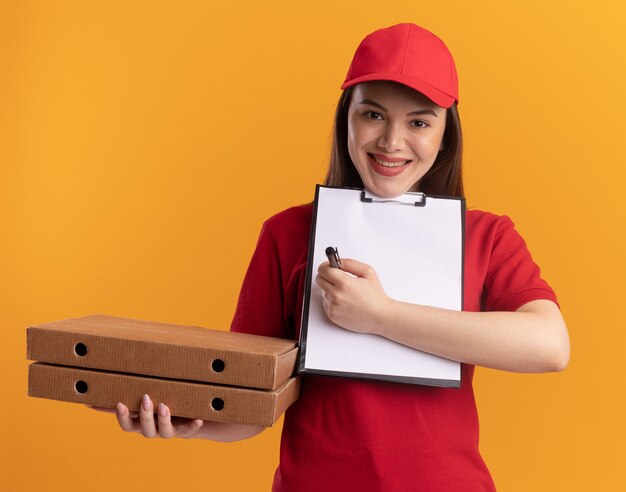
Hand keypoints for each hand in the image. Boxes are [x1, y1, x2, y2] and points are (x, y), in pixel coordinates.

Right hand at [89, 394, 203, 438]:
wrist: (181, 418)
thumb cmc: (155, 404)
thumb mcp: (142, 399)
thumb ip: (127, 394)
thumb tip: (96, 392)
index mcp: (140, 423)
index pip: (127, 425)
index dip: (123, 416)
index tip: (120, 403)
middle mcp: (153, 429)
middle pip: (145, 429)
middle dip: (145, 415)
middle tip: (146, 399)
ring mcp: (168, 431)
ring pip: (164, 432)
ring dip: (164, 420)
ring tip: (164, 406)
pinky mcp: (184, 429)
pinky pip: (188, 430)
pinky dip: (192, 425)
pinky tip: (198, 419)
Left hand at [316, 258, 392, 334]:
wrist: (380, 316)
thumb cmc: (375, 296)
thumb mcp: (368, 272)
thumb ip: (350, 263)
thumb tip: (337, 261)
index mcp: (345, 284)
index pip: (323, 269)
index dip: (326, 265)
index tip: (329, 266)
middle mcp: (337, 296)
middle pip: (319, 279)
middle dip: (326, 276)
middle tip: (336, 277)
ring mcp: (333, 307)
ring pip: (323, 291)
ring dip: (330, 289)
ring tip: (345, 292)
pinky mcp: (332, 315)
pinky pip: (325, 303)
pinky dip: (332, 300)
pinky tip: (344, 301)